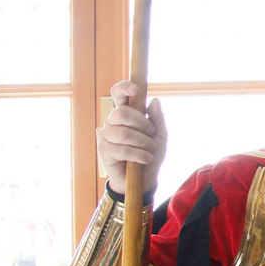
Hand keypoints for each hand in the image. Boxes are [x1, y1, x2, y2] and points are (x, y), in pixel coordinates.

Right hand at [98, 80, 166, 196]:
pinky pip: (122, 149)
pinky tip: (146, 159)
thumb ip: (158, 119)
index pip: (117, 94)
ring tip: (150, 149)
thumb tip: (155, 101)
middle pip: (121, 113)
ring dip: (142, 142)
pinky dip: (138, 154)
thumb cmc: (151, 152)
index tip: (135, 90)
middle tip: (152, 133)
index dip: (123, 88)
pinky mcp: (103, 150)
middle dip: (142, 123)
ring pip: (123, 133)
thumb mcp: (160, 135)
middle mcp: (112, 121)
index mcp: (126, 113)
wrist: (145, 177)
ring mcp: (105, 135)